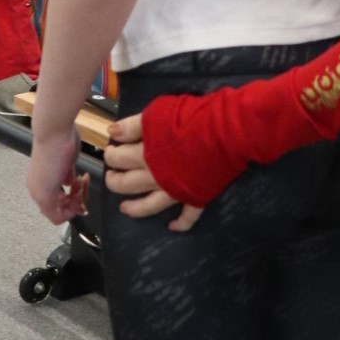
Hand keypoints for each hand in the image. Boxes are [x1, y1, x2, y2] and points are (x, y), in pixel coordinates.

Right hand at [27, 124, 89, 223]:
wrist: (56, 133)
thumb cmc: (50, 158)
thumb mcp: (46, 191)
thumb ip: (51, 209)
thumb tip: (60, 218)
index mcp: (39, 194)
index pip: (56, 216)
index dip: (70, 212)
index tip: (78, 204)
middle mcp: (45, 186)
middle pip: (64, 205)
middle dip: (76, 201)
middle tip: (81, 191)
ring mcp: (56, 176)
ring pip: (70, 194)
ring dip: (79, 192)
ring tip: (82, 181)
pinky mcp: (65, 166)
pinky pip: (73, 181)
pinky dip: (79, 182)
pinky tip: (81, 176)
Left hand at [104, 113, 203, 231]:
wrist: (228, 133)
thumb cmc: (193, 118)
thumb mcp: (158, 112)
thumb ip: (133, 125)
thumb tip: (112, 134)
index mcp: (143, 155)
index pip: (117, 157)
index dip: (111, 153)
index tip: (113, 147)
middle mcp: (154, 177)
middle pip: (125, 184)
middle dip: (114, 181)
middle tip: (113, 175)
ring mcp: (175, 191)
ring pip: (148, 206)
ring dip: (134, 208)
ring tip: (124, 207)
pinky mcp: (196, 198)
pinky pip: (187, 217)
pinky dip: (180, 224)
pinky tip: (171, 227)